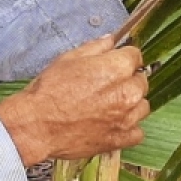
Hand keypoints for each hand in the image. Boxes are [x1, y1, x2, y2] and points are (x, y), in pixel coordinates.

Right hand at [0, 36, 148, 166]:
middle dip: (128, 80)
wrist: (37, 125)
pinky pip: (137, 132)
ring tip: (110, 105)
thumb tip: (111, 40)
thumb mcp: (69, 58)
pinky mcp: (120, 139)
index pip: (135, 55)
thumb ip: (96, 47)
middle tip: (107, 85)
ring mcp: (126, 118)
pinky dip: (129, 128)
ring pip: (142, 106)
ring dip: (131, 104)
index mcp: (117, 68)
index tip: (115, 62)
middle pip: (141, 81)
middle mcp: (127, 92)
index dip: (123, 57)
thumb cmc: (49, 90)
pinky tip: (114, 124)